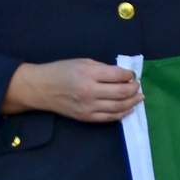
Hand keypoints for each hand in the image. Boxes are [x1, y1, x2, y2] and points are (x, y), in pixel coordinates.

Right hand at [8, 59, 140, 122]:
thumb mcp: (83, 62)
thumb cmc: (61, 71)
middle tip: (137, 85)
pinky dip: (123, 113)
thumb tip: (124, 75)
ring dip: (133, 101)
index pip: (119, 75)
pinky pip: (110, 117)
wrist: (40, 88)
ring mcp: (89, 107)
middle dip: (134, 88)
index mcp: (89, 74)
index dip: (130, 75)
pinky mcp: (86, 117)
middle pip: (123, 92)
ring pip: (120, 107)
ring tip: (139, 97)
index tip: (131, 74)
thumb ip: (104, 69)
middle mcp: (90, 91)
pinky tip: (129, 108)